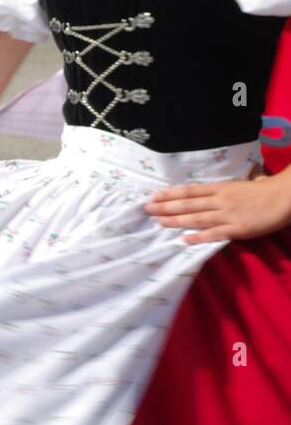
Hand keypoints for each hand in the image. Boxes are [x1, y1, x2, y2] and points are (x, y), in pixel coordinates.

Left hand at [145, 176, 290, 243]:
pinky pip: (215, 233)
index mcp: (220, 188)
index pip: (189, 191)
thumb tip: (207, 193)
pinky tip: (184, 239)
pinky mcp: (238, 228)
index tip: (153, 196)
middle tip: (147, 209)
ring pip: (196, 218)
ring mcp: (227, 215)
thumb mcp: (239, 185)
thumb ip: (222, 190)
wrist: (285, 196)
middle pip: (187, 204)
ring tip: (158, 222)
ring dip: (175, 220)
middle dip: (165, 206)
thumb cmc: (264, 190)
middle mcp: (219, 200)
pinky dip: (199, 237)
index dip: (170, 194)